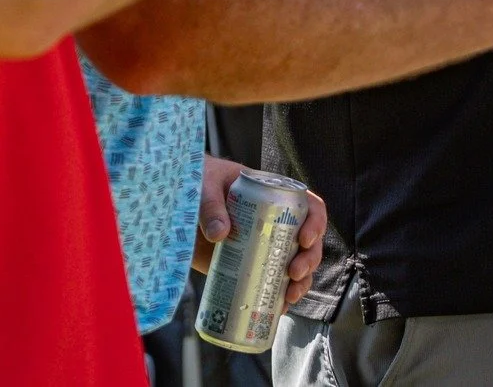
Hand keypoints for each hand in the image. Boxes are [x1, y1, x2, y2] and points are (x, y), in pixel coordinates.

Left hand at [193, 155, 327, 310]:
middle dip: (309, 259)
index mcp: (275, 195)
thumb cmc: (198, 182)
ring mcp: (265, 247)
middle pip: (309, 242)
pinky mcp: (250, 267)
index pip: (309, 206)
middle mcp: (277, 223)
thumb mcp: (205, 184)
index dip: (316, 223)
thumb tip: (220, 235)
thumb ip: (210, 205)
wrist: (177, 204)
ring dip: (301, 282)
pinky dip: (280, 298)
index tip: (305, 239)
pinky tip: (278, 308)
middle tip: (294, 272)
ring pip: (297, 265)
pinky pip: (274, 284)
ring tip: (289, 296)